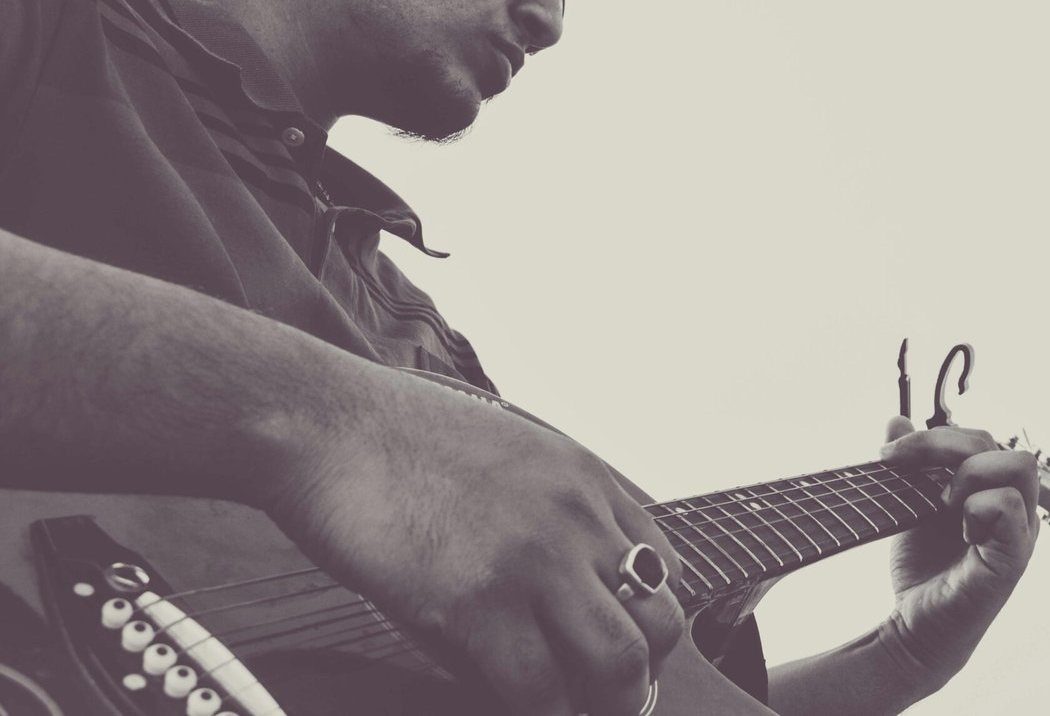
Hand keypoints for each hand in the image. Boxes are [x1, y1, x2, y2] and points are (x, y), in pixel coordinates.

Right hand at [258, 370, 684, 715]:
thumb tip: (566, 590)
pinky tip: (513, 711)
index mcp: (586, 479)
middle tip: (601, 699)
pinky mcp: (474, 604)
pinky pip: (538, 692)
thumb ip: (551, 510)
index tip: (616, 650)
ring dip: (602, 706)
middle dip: (638, 677)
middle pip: (661, 624)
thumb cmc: (396, 442)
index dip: (645, 623)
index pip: (664, 567)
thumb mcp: (509, 452)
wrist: (324, 424)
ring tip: (568, 713)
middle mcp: (576, 518)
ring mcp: (531, 561)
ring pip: (618, 666)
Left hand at [874, 417, 1039, 687]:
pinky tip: (957, 528)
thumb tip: (897, 420)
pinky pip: (1009, 506)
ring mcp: (1019, 531)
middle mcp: (1014, 505)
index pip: (981, 438)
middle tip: (902, 467)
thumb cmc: (923, 569)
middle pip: (998, 442)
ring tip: (941, 503)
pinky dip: (976, 507)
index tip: (890, 453)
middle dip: (942, 445)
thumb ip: (910, 464)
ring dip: (968, 474)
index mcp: (994, 488)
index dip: (935, 436)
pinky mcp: (1013, 557)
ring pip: (1018, 465)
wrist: (915, 625)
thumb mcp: (910, 504)